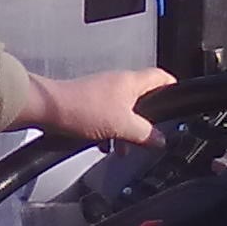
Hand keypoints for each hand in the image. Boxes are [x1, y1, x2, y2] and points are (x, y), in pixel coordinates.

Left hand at [13, 67, 174, 146]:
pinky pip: (106, 116)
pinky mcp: (87, 102)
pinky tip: (103, 144)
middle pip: (142, 99)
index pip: (160, 77)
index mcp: (131, 82)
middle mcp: (117, 83)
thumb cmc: (82, 108)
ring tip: (121, 148)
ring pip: (123, 111)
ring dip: (125, 130)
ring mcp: (101, 92)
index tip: (178, 98)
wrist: (48, 109)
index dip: (172, 87)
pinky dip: (108, 130)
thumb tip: (159, 140)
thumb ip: (144, 134)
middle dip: (145, 121)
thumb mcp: (122, 126)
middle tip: (148, 136)